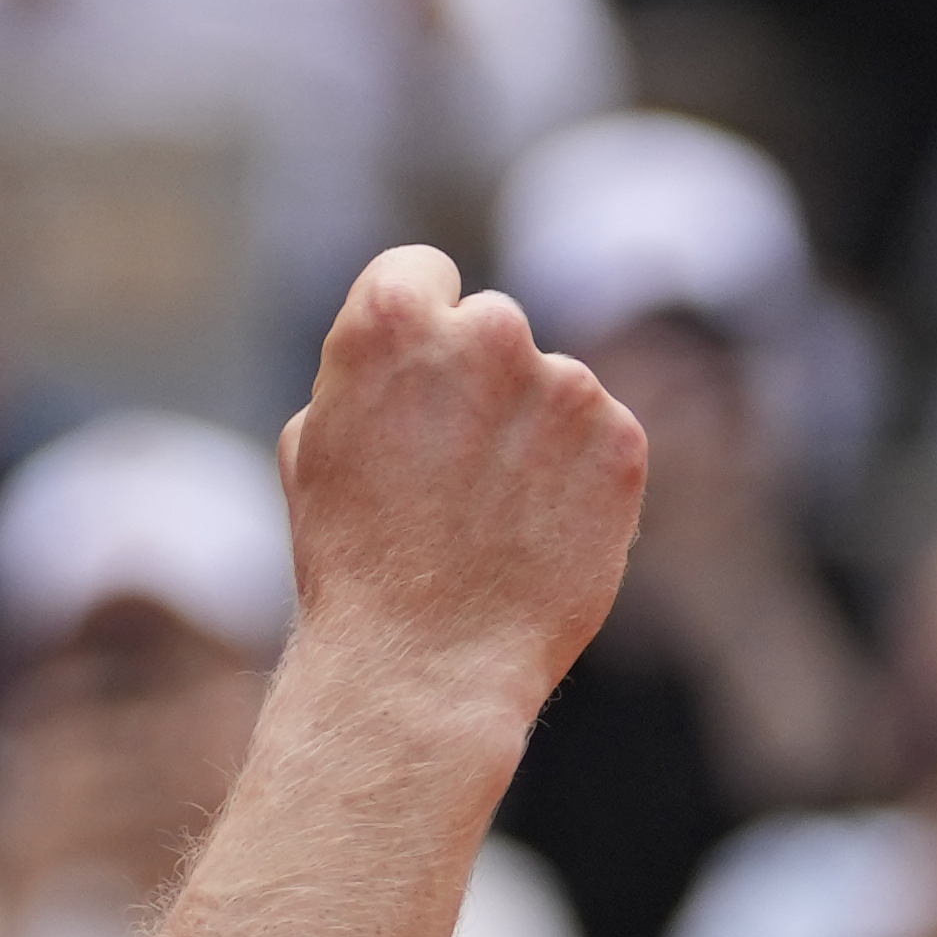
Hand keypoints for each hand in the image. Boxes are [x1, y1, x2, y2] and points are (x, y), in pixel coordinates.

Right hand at [279, 248, 645, 725]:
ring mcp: (566, 384)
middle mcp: (489, 331)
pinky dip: (578, 478)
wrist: (425, 664)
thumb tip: (417, 354)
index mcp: (394, 317)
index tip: (415, 385)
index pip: (422, 272)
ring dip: (532, 433)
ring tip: (492, 516)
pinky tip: (537, 533)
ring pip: (552, 387)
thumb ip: (369, 373)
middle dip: (478, 382)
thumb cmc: (352, 558)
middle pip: (492, 328)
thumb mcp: (314, 444)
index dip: (415, 330)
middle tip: (451, 468)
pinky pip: (600, 439)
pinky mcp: (622, 441)